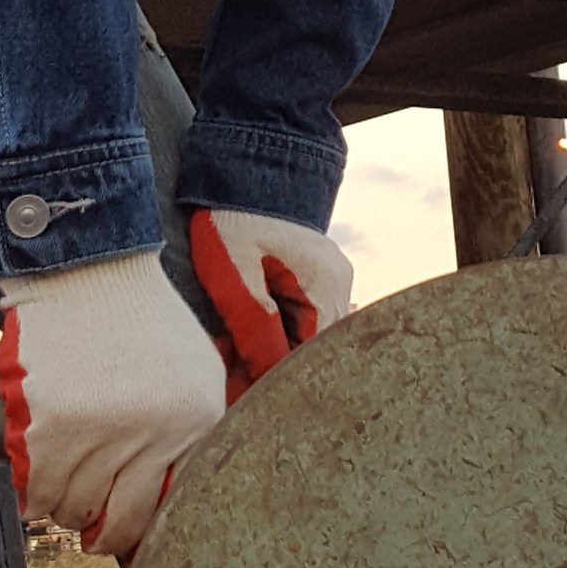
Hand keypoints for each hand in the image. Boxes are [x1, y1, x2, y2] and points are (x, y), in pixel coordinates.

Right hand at [0, 252, 228, 560]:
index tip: (128, 536)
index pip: (170, 507)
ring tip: (64, 497)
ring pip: (74, 510)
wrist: (89, 270)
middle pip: (119, 520)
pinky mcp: (50, 426)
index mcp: (196, 422)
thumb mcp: (197, 371)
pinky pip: (38, 491)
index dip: (143, 529)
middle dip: (103, 533)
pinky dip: (34, 498)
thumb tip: (174, 493)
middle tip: (92, 530)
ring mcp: (100, 433)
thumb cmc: (140, 320)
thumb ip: (194, 430)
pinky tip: (37, 489)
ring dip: (66, 511)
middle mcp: (153, 433)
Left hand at [187, 208, 353, 393]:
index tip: (236, 401)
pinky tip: (242, 341)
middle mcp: (337, 287)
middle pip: (309, 352)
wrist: (241, 166)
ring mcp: (327, 280)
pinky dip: (273, 335)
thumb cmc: (233, 217)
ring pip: (302, 338)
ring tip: (230, 364)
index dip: (272, 384)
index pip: (308, 359)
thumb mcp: (234, 275)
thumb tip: (265, 383)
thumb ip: (255, 329)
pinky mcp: (312, 276)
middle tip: (228, 388)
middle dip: (269, 371)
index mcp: (326, 288)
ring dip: (269, 354)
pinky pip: (298, 320)